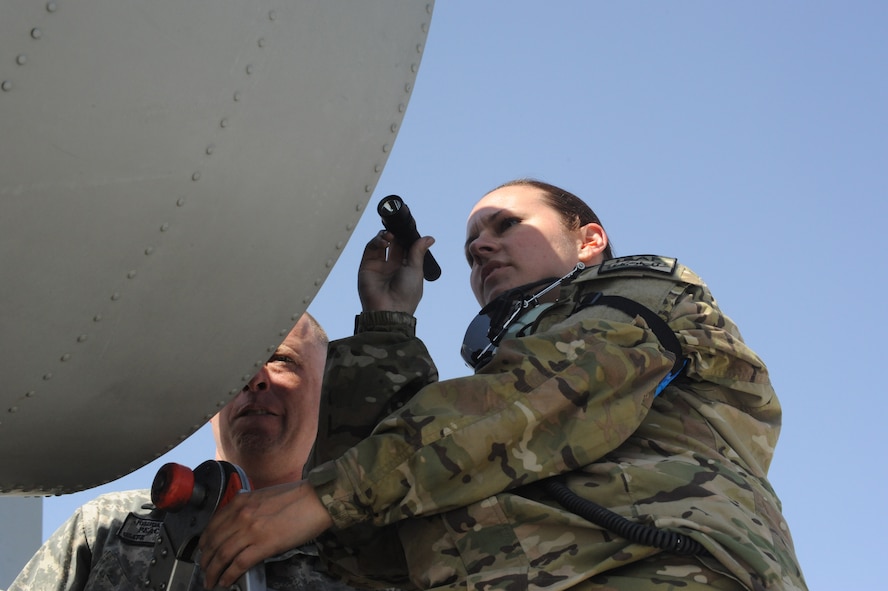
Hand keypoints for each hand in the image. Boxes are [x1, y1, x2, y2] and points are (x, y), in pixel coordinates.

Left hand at [198, 480, 332, 588]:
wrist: (316, 500)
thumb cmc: (296, 497)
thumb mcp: (264, 496)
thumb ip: (248, 507)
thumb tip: (239, 522)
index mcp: (241, 502)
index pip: (213, 525)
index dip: (204, 542)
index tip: (203, 551)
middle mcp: (241, 515)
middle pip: (214, 542)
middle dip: (205, 560)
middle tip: (204, 570)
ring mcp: (251, 531)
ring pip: (222, 555)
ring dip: (213, 571)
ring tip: (211, 580)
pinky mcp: (264, 545)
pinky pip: (239, 564)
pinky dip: (228, 575)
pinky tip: (225, 581)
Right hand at [358, 229, 434, 313]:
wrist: (389, 308)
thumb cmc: (406, 294)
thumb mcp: (416, 270)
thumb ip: (418, 251)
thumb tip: (429, 238)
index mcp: (406, 269)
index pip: (405, 248)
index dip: (406, 238)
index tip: (409, 230)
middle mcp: (392, 267)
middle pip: (392, 244)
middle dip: (395, 234)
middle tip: (398, 229)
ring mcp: (379, 267)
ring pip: (380, 244)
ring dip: (385, 236)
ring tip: (390, 236)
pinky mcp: (367, 266)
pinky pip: (370, 249)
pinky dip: (376, 241)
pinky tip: (384, 241)